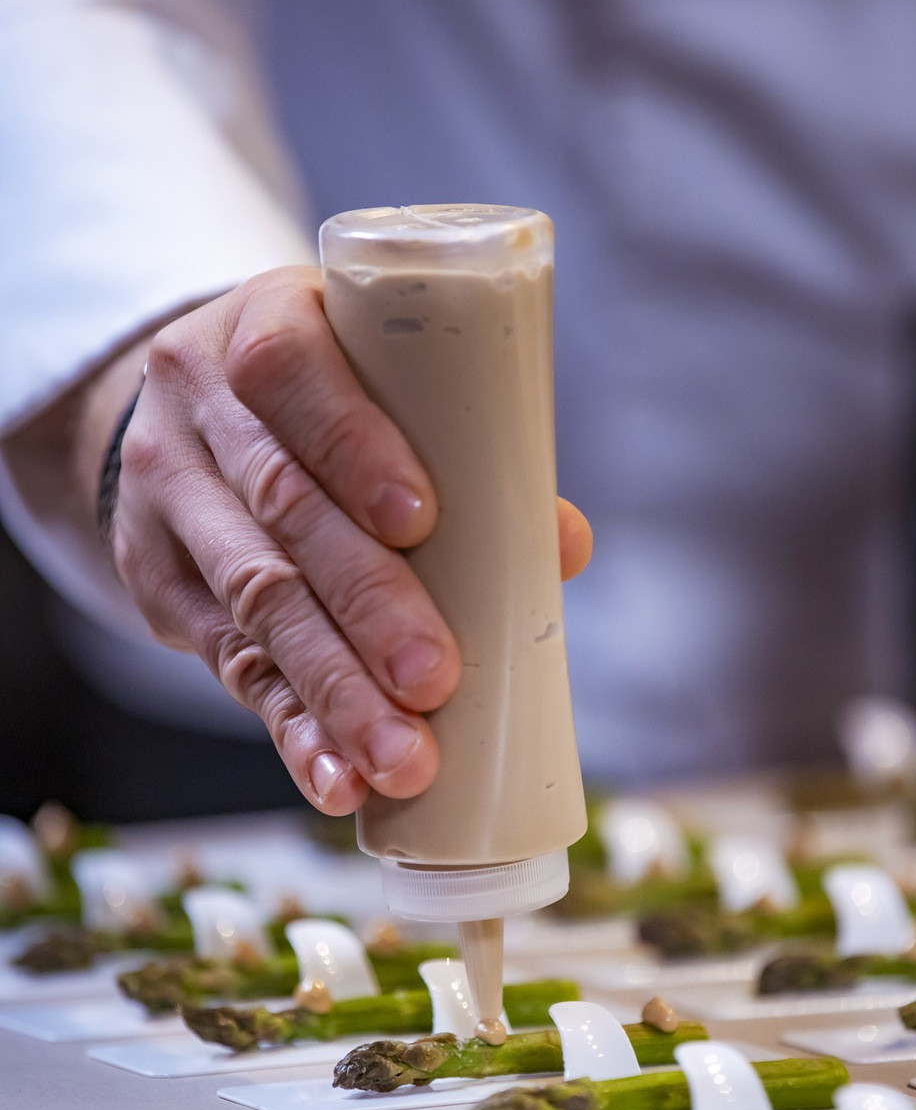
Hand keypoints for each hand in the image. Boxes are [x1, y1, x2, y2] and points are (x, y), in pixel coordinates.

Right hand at [93, 267, 591, 815]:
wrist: (185, 416)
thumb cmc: (326, 397)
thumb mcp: (377, 384)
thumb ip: (469, 452)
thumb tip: (560, 545)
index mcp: (259, 329)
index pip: (291, 375)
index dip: (354, 448)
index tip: (419, 521)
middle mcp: (198, 414)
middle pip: (281, 510)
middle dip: (364, 603)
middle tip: (431, 679)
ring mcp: (168, 502)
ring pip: (253, 601)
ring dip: (334, 690)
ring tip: (400, 758)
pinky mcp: (161, 586)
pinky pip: (231, 665)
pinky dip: (292, 730)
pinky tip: (335, 779)